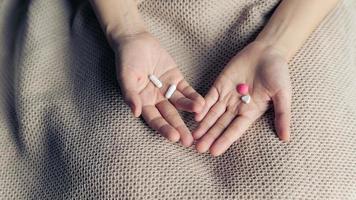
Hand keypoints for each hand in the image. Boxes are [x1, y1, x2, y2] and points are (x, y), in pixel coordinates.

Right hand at [115, 32, 204, 146]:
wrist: (135, 40)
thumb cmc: (126, 60)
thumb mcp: (126, 77)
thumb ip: (131, 95)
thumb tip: (135, 113)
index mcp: (143, 102)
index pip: (155, 119)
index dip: (164, 129)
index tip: (174, 137)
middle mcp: (156, 99)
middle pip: (170, 116)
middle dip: (180, 127)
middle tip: (190, 140)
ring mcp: (167, 90)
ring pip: (180, 104)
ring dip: (189, 109)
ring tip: (199, 113)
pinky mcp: (176, 79)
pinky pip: (186, 90)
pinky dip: (193, 96)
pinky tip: (202, 102)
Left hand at [193, 41, 291, 155]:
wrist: (268, 51)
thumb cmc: (278, 73)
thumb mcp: (283, 94)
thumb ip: (282, 115)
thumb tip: (286, 139)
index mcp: (250, 112)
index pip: (235, 129)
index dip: (225, 140)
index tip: (214, 152)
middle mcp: (236, 107)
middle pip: (220, 125)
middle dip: (210, 136)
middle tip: (198, 149)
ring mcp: (226, 96)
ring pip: (212, 114)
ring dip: (203, 125)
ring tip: (193, 136)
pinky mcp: (219, 85)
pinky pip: (209, 98)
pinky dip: (202, 107)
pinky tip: (195, 116)